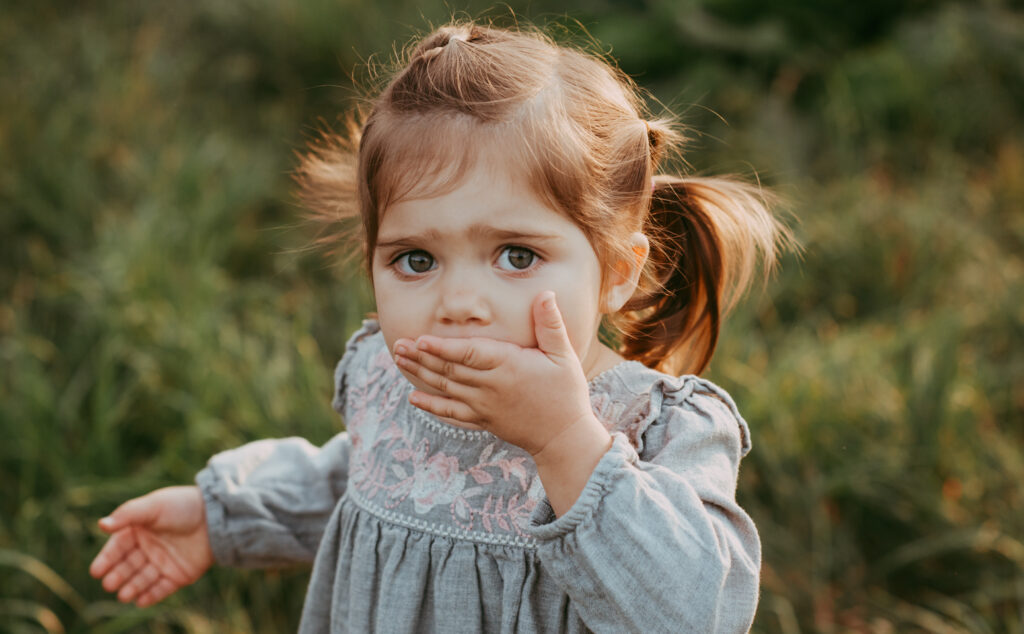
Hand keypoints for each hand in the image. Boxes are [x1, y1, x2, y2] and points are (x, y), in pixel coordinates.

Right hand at [89, 486, 213, 606]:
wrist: (216, 516)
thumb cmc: (182, 506)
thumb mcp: (153, 506)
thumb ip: (127, 515)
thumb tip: (101, 525)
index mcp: (139, 530)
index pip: (117, 548)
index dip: (107, 560)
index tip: (96, 571)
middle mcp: (149, 548)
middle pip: (128, 565)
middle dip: (118, 576)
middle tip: (110, 584)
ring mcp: (163, 562)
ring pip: (142, 579)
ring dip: (132, 588)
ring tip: (123, 595)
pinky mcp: (179, 575)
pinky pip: (161, 589)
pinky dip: (151, 596)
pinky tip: (140, 601)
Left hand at [394, 292, 611, 514]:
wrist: (564, 438)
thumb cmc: (566, 393)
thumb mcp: (564, 355)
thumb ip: (550, 324)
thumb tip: (545, 293)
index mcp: (508, 366)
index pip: (469, 354)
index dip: (443, 347)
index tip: (420, 340)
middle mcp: (490, 387)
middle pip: (449, 370)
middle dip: (421, 356)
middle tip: (398, 344)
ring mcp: (484, 407)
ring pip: (445, 389)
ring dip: (420, 374)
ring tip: (399, 359)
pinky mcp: (483, 421)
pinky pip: (451, 414)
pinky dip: (431, 406)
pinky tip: (413, 398)